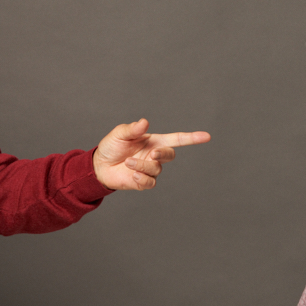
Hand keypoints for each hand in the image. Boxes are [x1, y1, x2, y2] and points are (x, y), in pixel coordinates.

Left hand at [92, 119, 210, 190]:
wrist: (99, 166)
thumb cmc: (111, 146)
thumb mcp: (120, 134)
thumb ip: (133, 129)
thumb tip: (145, 122)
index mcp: (153, 141)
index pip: (177, 139)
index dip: (192, 138)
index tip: (206, 136)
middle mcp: (154, 155)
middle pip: (170, 155)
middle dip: (163, 154)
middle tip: (153, 153)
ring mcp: (149, 169)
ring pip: (156, 169)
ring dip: (142, 165)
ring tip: (128, 163)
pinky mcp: (142, 182)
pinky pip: (150, 182)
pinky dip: (142, 178)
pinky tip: (132, 174)